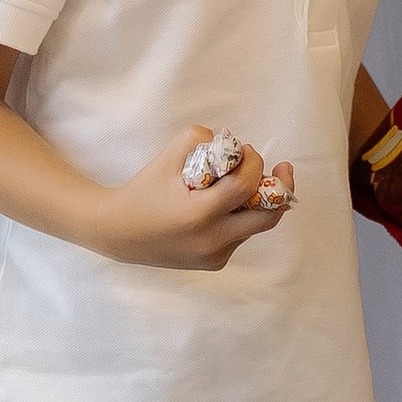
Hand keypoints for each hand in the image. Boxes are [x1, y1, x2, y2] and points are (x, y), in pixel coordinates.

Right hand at [97, 125, 292, 271]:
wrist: (119, 233)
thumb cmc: (144, 191)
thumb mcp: (167, 157)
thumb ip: (199, 139)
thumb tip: (231, 145)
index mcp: (198, 214)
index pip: (245, 186)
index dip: (254, 164)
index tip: (246, 151)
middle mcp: (211, 240)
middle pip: (268, 216)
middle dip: (280, 189)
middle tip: (281, 169)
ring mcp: (215, 256)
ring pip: (256, 226)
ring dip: (260, 202)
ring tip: (251, 181)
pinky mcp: (215, 263)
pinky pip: (241, 236)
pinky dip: (242, 216)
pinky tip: (228, 203)